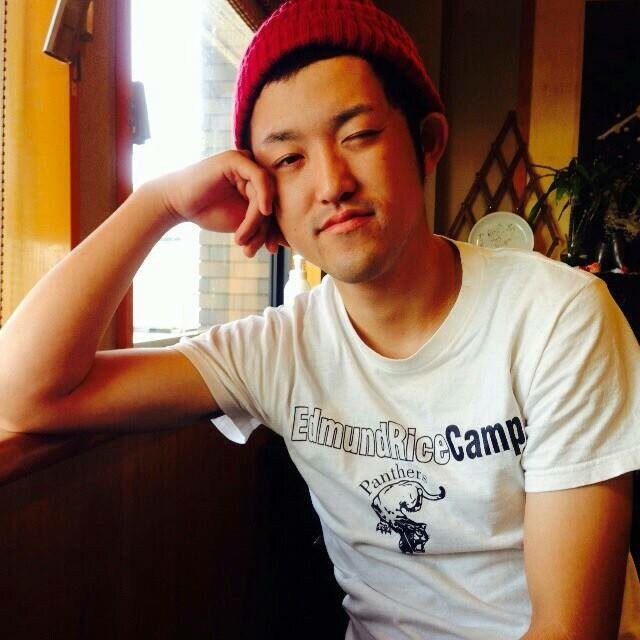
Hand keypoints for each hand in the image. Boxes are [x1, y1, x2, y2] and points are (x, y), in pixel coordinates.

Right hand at [147, 150, 287, 256]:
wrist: (177, 204)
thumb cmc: (208, 212)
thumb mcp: (242, 225)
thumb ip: (264, 228)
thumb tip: (289, 242)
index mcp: (258, 186)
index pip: (276, 209)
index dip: (275, 231)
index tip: (272, 251)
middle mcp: (255, 173)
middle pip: (273, 204)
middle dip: (265, 231)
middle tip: (256, 250)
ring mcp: (246, 163)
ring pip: (265, 196)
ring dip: (255, 223)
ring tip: (240, 241)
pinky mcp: (236, 159)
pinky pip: (259, 179)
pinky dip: (262, 198)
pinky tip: (261, 214)